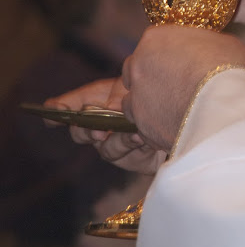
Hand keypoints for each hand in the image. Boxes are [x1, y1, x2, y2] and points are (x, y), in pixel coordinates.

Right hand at [45, 78, 164, 174]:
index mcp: (105, 98)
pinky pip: (126, 155)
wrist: (191, 116)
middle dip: (84, 130)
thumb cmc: (164, 93)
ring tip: (132, 132)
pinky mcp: (134, 159)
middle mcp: (106, 123)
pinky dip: (132, 144)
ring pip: (104, 148)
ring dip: (116, 139)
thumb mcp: (141, 86)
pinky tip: (143, 137)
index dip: (60, 106)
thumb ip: (120, 94)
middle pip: (80, 130)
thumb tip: (108, 108)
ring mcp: (118, 143)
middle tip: (96, 129)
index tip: (50, 110)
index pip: (76, 102)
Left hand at [121, 24, 244, 151]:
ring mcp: (137, 97)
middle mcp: (138, 65)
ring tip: (172, 110)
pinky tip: (173, 127)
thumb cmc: (230, 70)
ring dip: (147, 104)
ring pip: (131, 100)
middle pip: (135, 69)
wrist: (225, 111)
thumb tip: (207, 50)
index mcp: (155, 38)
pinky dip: (153, 128)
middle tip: (173, 85)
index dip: (166, 53)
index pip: (152, 42)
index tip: (180, 62)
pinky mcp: (142, 127)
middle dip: (149, 76)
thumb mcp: (224, 43)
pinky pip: (142, 127)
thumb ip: (205, 45)